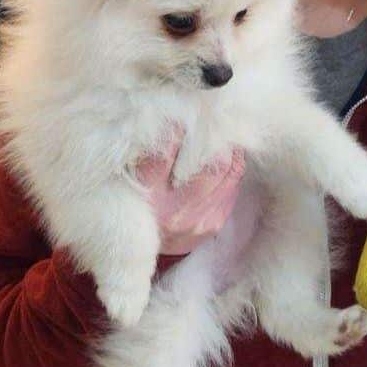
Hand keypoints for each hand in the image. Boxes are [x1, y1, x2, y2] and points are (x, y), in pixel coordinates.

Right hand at [136, 129, 245, 255]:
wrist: (150, 248)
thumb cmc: (142, 205)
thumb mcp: (134, 183)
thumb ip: (148, 158)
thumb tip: (169, 123)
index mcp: (147, 197)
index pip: (162, 159)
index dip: (174, 134)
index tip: (182, 118)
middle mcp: (174, 210)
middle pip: (210, 167)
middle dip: (217, 142)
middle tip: (216, 124)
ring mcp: (198, 219)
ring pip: (229, 175)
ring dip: (231, 152)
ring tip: (227, 139)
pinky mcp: (213, 223)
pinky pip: (233, 188)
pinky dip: (233, 171)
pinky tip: (229, 160)